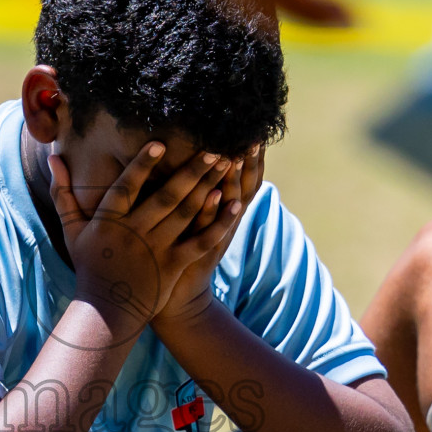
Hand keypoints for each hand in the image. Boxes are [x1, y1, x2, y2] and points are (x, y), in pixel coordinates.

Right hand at [48, 143, 241, 337]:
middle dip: (191, 171)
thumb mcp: (72, 230)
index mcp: (109, 221)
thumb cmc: (89, 266)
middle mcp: (134, 233)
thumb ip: (64, 193)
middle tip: (214, 148)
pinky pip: (199, 241)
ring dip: (208, 188)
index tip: (161, 143)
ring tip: (226, 165)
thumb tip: (54, 159)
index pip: (126, 187)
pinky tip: (233, 203)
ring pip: (186, 214)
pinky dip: (218, 223)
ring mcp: (155, 250)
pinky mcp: (173, 265)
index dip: (143, 165)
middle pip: (166, 196)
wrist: (106, 312)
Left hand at [154, 146, 265, 329]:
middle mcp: (226, 223)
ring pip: (229, 205)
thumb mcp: (196, 223)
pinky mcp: (200, 252)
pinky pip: (210, 230)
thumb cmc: (180, 256)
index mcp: (226, 214)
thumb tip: (203, 162)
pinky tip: (217, 194)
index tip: (254, 132)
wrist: (177, 299)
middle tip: (251, 138)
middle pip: (244, 188)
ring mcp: (215, 237)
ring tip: (234, 156)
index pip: (247, 180)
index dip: (252, 159)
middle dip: (247, 163)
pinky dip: (215, 213)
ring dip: (233, 180)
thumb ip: (200, 193)